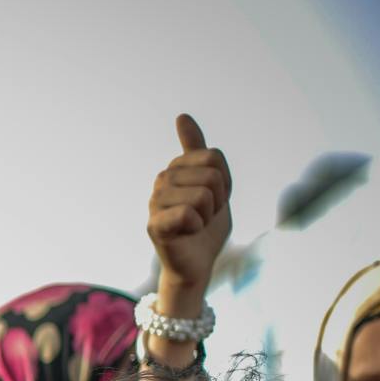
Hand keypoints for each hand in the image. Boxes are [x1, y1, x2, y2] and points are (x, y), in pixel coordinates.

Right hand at [146, 113, 232, 297]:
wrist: (197, 265)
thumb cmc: (205, 227)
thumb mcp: (214, 184)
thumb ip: (201, 151)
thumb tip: (181, 115)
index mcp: (176, 167)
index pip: (214, 157)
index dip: (225, 182)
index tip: (215, 199)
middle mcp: (161, 180)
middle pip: (211, 175)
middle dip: (218, 200)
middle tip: (205, 216)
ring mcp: (155, 202)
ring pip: (203, 194)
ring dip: (209, 215)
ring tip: (197, 225)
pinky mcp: (154, 225)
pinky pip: (188, 213)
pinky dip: (198, 227)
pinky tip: (188, 234)